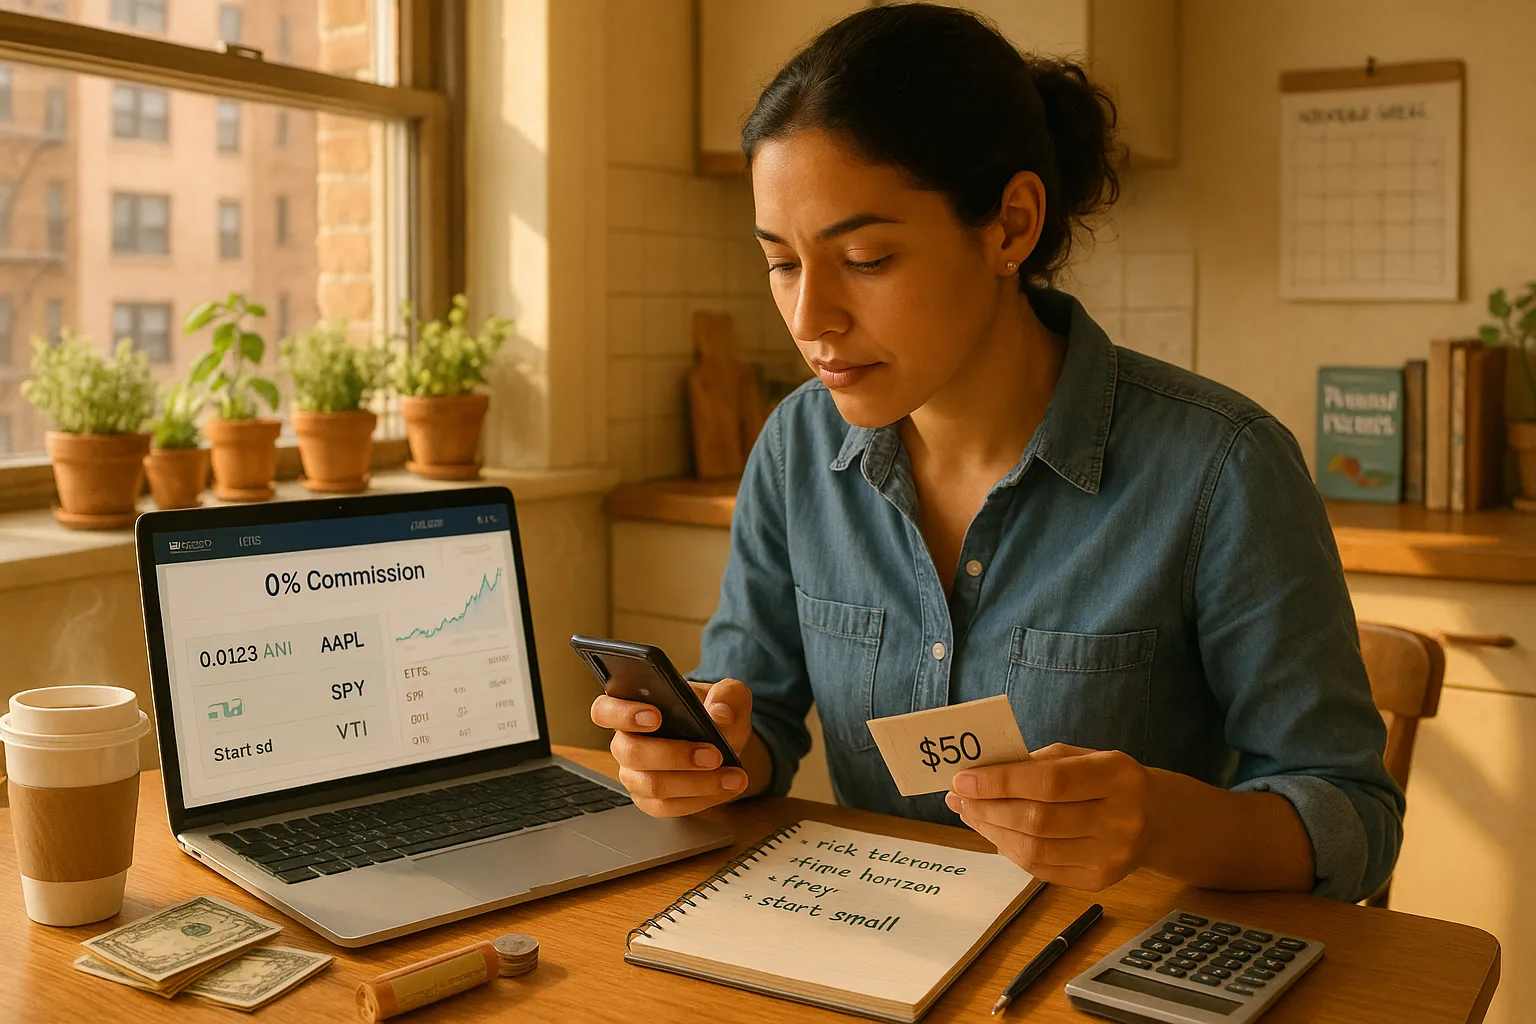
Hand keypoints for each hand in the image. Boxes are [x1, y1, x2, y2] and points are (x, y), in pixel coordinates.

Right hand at [590, 678, 753, 817]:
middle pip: (631, 753)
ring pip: (652, 785)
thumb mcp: (728, 695)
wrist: (724, 743)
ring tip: (731, 775)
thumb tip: (720, 714)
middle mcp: (626, 743)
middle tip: (713, 754)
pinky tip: (725, 787)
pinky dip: (701, 798)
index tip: (656, 717)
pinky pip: (668, 807)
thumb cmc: (714, 713)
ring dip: (695, 782)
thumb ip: (727, 695)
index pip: (604, 710)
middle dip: (675, 755)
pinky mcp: (649, 801)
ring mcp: (634, 775)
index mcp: (632, 707)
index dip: (623, 714)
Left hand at [944, 743, 1157, 890]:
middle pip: (1038, 820)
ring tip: (970, 813)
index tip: (963, 778)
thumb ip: (1037, 762)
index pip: (1050, 782)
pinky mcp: (1099, 881)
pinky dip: (1009, 850)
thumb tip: (980, 775)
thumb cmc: (1110, 780)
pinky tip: (995, 833)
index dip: (1000, 782)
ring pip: (1034, 849)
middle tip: (958, 797)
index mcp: (1117, 777)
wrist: (1158, 820)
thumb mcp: (1084, 756)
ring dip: (991, 831)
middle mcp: (1120, 820)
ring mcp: (1111, 856)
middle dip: (987, 808)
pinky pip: (1041, 869)